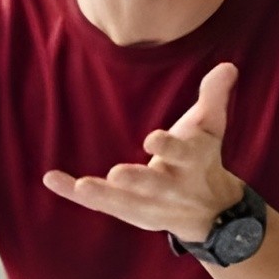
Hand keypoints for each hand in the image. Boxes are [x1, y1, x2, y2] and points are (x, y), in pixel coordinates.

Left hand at [41, 62, 245, 245]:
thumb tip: (227, 66)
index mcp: (192, 162)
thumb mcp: (212, 128)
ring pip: (124, 201)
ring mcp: (148, 203)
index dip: (169, 147)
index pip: (182, 153)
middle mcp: (171, 187)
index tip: (153, 139)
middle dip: (139, 181)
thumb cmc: (203, 158)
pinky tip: (51, 179)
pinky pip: (99, 202)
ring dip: (103, 195)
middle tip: (119, 174)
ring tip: (81, 185)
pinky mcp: (127, 210)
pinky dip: (73, 193)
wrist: (209, 212)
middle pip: (155, 184)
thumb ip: (214, 96)